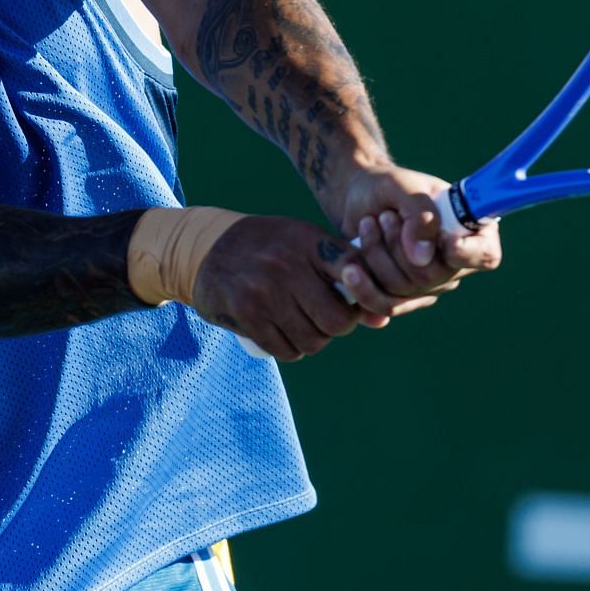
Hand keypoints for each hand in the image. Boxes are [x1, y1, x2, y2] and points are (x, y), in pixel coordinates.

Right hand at [188, 215, 424, 361]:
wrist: (207, 247)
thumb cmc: (269, 247)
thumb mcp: (303, 244)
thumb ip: (343, 273)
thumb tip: (382, 320)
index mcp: (308, 240)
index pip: (356, 273)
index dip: (362, 296)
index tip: (351, 300)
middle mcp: (287, 264)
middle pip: (337, 321)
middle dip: (336, 327)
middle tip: (325, 319)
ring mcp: (265, 290)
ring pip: (312, 340)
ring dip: (312, 341)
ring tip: (302, 325)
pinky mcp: (246, 313)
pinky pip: (285, 350)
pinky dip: (289, 349)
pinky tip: (283, 334)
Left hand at [334, 163, 502, 315]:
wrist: (356, 199)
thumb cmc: (386, 187)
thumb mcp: (401, 185)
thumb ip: (419, 214)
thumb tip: (422, 257)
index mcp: (469, 230)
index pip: (485, 254)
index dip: (467, 253)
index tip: (444, 238)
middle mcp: (454, 263)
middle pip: (433, 277)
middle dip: (398, 244)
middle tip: (384, 216)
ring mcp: (429, 284)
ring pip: (403, 290)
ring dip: (376, 254)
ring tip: (367, 224)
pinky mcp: (402, 296)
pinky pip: (386, 306)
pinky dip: (363, 286)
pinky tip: (351, 269)